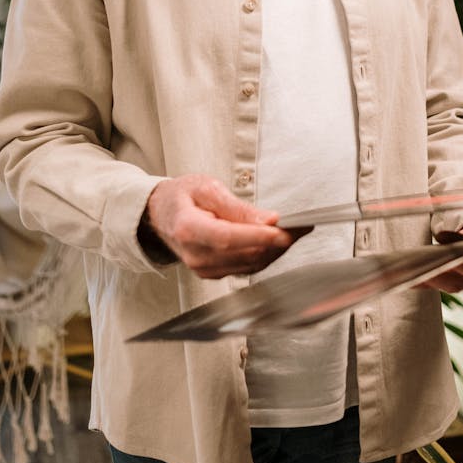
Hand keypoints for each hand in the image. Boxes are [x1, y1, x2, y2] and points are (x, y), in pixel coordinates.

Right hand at [142, 174, 304, 278]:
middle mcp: (195, 255)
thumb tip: (269, 220)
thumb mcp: (206, 188)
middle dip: (276, 241)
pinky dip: (266, 255)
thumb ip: (237, 207)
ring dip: (276, 250)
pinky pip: (247, 268)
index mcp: (189, 229)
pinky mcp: (213, 274)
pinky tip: (278, 241)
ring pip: (250, 264)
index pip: (227, 238)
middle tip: (302, 225)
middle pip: (244, 254)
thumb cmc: (181, 197)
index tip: (282, 232)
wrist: (160, 215)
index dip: (257, 237)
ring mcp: (204, 269)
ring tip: (296, 231)